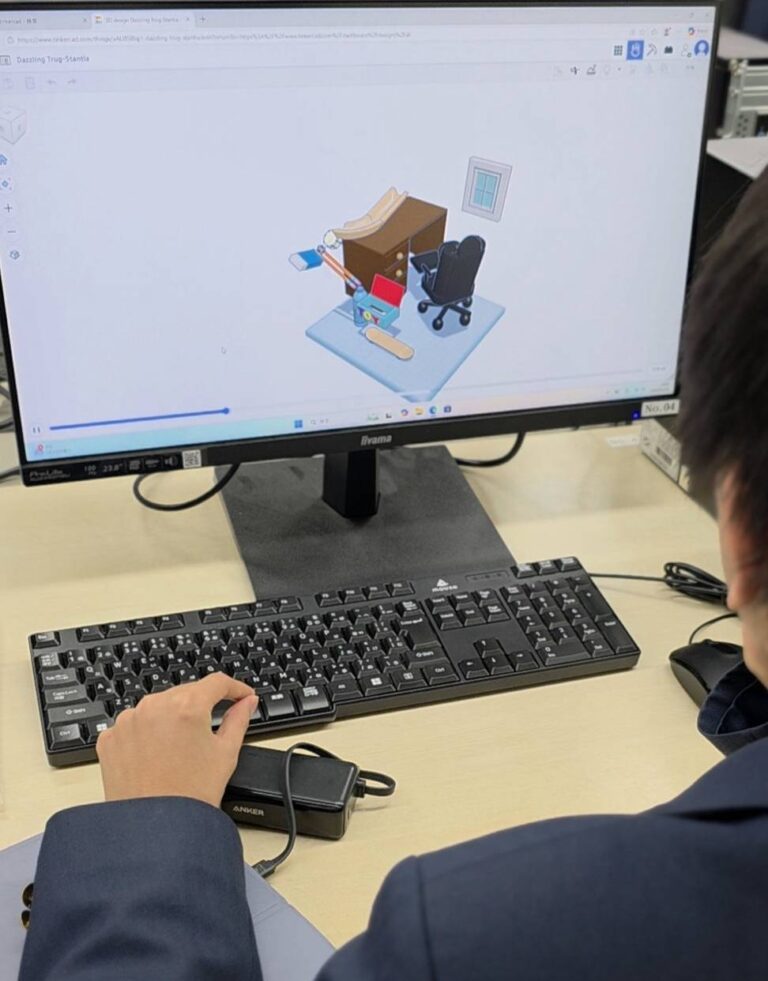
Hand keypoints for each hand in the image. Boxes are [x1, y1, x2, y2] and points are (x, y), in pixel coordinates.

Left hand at [96, 675, 257, 808]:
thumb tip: (247, 702)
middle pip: (185, 692)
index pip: (217, 682)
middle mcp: (155, 706)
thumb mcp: (226, 753)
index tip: (241, 696)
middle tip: (212, 727)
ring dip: (171, 719)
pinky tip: (156, 757)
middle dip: (201, 705)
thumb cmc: (190, 796)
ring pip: (158, 708)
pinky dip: (146, 734)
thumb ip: (239, 719)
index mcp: (187, 706)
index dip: (235, 688)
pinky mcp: (110, 738)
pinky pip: (134, 725)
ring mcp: (128, 721)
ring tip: (180, 749)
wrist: (155, 830)